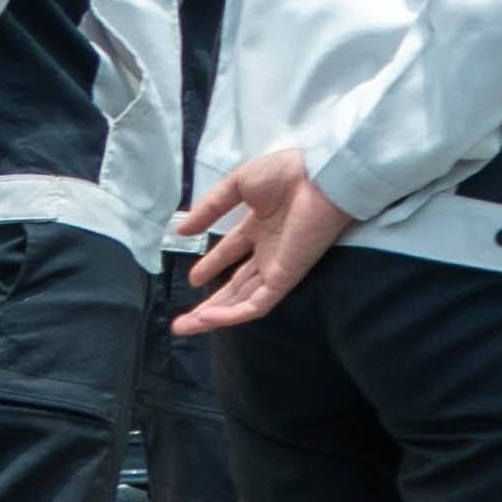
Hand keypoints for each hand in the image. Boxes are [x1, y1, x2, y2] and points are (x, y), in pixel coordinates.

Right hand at [172, 149, 360, 333]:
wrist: (320, 177)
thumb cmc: (286, 174)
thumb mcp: (238, 184)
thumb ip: (210, 207)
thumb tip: (181, 231)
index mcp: (260, 226)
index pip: (232, 252)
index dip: (212, 264)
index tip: (193, 278)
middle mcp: (269, 250)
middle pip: (236, 284)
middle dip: (210, 301)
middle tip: (183, 319)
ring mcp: (277, 266)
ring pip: (243, 300)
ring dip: (213, 315)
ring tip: (186, 326)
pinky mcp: (285, 278)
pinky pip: (258, 304)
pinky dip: (233, 314)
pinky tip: (208, 318)